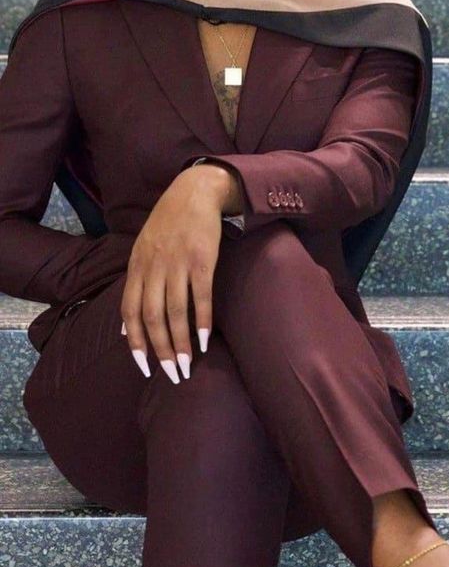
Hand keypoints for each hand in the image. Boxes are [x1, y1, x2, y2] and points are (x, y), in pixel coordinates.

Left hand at [121, 166, 228, 382]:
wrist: (194, 192)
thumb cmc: (169, 223)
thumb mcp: (143, 250)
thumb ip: (135, 286)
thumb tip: (125, 328)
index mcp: (137, 266)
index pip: (130, 311)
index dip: (135, 342)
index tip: (143, 367)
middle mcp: (153, 266)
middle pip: (153, 317)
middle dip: (160, 350)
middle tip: (172, 374)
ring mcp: (177, 263)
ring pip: (176, 311)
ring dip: (181, 342)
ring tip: (187, 364)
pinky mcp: (201, 259)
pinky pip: (201, 296)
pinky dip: (202, 319)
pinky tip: (205, 338)